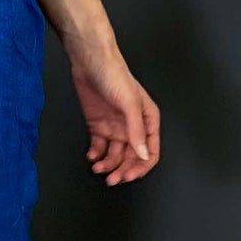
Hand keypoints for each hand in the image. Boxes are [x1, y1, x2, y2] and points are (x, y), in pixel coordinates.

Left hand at [68, 39, 159, 185]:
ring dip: (108, 165)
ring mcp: (115, 126)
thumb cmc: (115, 74)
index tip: (128, 176)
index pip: (150, 152)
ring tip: (98, 168)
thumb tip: (142, 154)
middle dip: (123, 170)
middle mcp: (132, 126)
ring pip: (115, 155)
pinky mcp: (98, 125)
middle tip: (112, 179)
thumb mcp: (129, 104)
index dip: (140, 167)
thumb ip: (136, 131)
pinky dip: (96, 155)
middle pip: (132, 157)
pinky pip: (99, 147)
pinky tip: (92, 156)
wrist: (90, 60)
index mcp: (147, 120)